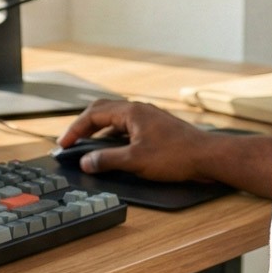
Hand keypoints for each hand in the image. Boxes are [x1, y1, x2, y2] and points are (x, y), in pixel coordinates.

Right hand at [56, 100, 214, 180]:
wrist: (208, 157)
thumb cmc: (176, 155)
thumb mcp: (135, 161)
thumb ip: (107, 160)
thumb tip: (86, 162)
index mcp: (131, 112)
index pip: (93, 114)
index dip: (75, 130)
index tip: (63, 144)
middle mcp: (139, 110)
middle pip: (103, 112)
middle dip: (84, 127)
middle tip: (71, 142)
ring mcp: (149, 119)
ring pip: (116, 121)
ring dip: (100, 134)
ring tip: (89, 150)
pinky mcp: (157, 129)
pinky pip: (128, 129)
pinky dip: (115, 139)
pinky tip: (115, 154)